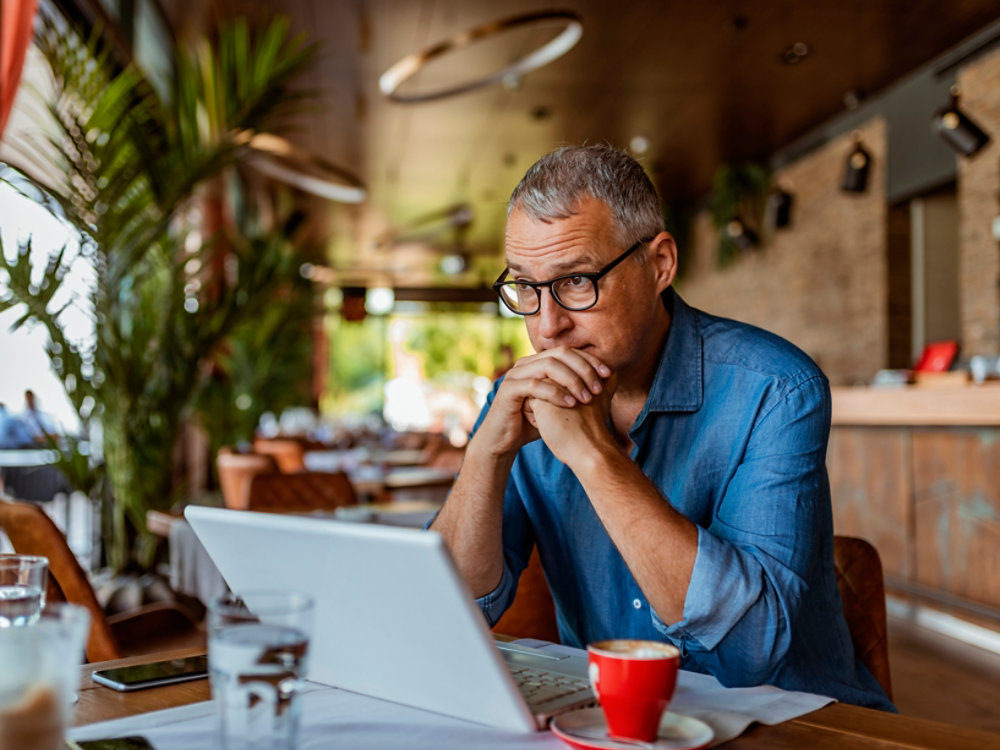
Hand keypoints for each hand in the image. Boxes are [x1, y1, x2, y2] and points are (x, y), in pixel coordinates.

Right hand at [472, 346, 610, 458]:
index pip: (568, 351)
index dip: (589, 360)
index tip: (608, 374)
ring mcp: (516, 375)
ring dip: (572, 380)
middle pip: (560, 354)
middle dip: (583, 368)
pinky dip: (555, 393)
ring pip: (549, 366)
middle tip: (599, 387)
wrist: (504, 440)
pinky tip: (571, 404)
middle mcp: (526, 363)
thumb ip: (577, 390)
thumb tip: (609, 382)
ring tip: (587, 397)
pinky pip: (535, 385)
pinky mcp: (508, 390)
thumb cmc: (533, 422)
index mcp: (538, 362)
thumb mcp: (559, 404)